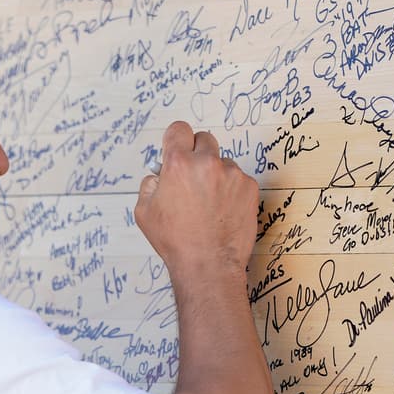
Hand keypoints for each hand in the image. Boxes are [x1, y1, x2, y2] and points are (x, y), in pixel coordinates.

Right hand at [134, 121, 259, 275]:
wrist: (209, 264)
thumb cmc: (176, 242)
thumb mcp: (145, 212)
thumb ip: (150, 184)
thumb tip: (160, 174)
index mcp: (178, 165)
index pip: (178, 129)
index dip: (176, 139)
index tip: (177, 147)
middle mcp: (207, 164)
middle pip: (203, 139)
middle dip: (197, 154)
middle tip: (192, 178)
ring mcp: (232, 175)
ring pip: (222, 162)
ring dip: (215, 175)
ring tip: (208, 204)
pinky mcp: (249, 187)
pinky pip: (238, 179)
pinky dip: (231, 191)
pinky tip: (222, 211)